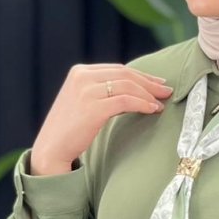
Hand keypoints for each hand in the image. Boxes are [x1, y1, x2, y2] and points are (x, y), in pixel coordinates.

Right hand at [30, 62, 172, 173]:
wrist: (51, 149)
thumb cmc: (70, 131)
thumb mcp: (83, 103)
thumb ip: (101, 92)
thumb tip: (134, 92)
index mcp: (79, 72)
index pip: (118, 69)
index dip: (141, 75)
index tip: (157, 83)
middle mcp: (82, 77)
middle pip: (125, 74)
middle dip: (149, 82)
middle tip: (167, 90)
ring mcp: (86, 91)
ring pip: (127, 86)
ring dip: (148, 94)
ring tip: (161, 103)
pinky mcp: (93, 107)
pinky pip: (125, 101)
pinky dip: (142, 104)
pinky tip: (153, 110)